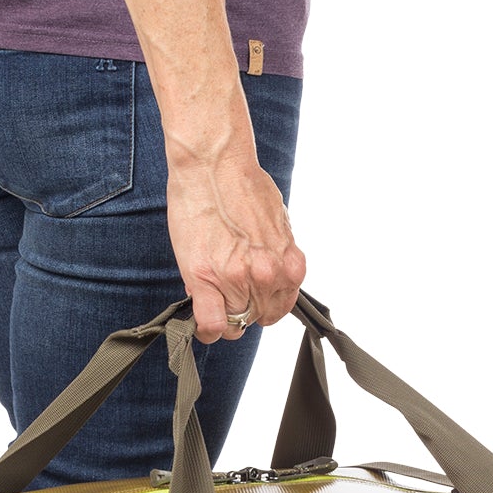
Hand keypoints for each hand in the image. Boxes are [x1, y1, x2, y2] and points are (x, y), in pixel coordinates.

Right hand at [166, 150, 306, 342]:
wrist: (214, 164)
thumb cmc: (242, 184)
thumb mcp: (276, 223)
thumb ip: (275, 255)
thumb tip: (265, 274)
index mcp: (289, 265)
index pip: (280, 308)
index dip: (263, 305)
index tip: (251, 299)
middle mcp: (268, 276)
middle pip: (256, 316)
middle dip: (243, 308)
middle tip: (227, 290)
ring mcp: (237, 279)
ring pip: (234, 322)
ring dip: (224, 315)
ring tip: (211, 294)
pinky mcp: (205, 278)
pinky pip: (210, 322)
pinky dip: (207, 328)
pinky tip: (203, 324)